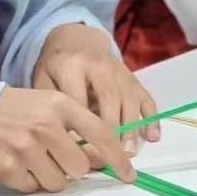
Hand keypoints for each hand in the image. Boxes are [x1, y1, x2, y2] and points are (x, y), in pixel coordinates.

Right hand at [0, 86, 134, 192]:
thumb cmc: (20, 109)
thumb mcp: (51, 105)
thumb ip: (78, 127)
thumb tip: (103, 159)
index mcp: (60, 105)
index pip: (100, 134)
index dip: (118, 158)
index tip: (128, 174)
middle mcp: (45, 125)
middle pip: (81, 166)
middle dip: (73, 166)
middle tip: (57, 155)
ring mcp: (25, 148)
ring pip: (59, 182)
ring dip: (52, 176)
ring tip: (36, 157)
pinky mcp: (7, 168)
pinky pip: (34, 188)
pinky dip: (31, 181)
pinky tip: (20, 162)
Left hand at [33, 23, 159, 154]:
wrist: (75, 38)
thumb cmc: (56, 67)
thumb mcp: (43, 80)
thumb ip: (52, 107)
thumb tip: (67, 143)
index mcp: (71, 65)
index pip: (79, 99)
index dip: (80, 126)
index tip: (80, 152)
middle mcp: (99, 64)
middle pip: (109, 98)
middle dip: (112, 129)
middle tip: (109, 157)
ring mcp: (119, 69)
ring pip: (129, 98)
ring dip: (131, 127)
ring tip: (128, 152)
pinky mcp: (132, 76)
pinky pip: (145, 96)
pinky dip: (151, 117)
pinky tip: (153, 137)